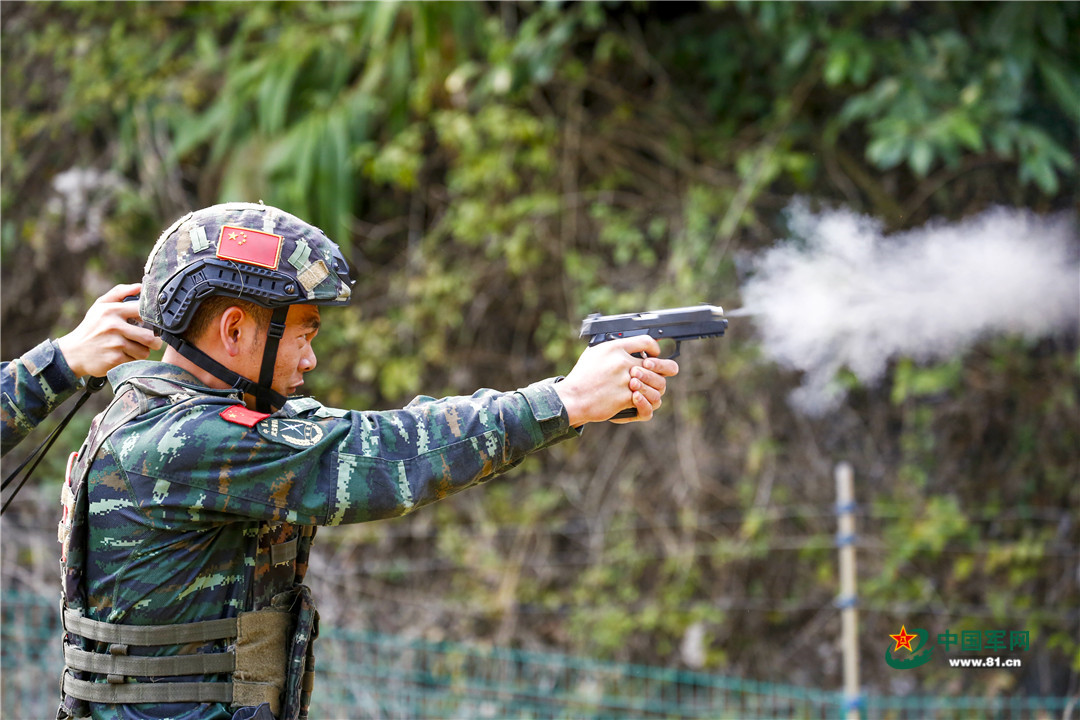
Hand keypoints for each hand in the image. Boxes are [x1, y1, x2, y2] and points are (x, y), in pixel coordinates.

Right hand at [56, 283, 162, 377]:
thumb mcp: (100, 306)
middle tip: (150, 341)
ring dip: (142, 351)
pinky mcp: (114, 359)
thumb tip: (140, 286)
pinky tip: (122, 355)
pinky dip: (132, 360)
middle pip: (150, 337)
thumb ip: (119, 293)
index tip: (152, 323)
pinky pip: (135, 361)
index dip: (153, 319)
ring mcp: (114, 344)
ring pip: (144, 351)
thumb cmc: (92, 327)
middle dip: (154, 341)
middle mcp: (113, 326)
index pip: (144, 312)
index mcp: (111, 310)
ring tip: (132, 347)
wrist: (73, 352)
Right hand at [554, 336, 678, 425]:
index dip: (655, 348)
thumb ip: (614, 348)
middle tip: (661, 374)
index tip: (654, 355)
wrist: (572, 398)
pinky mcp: (626, 397)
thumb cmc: (582, 377)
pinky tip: (639, 401)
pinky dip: (646, 404)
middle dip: (663, 370)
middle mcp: (622, 362)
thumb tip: (629, 346)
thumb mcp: (594, 353)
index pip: (646, 341)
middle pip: (658, 365)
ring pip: (658, 385)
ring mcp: (626, 380)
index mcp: (615, 348)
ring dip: (655, 389)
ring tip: (648, 391)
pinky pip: (648, 401)